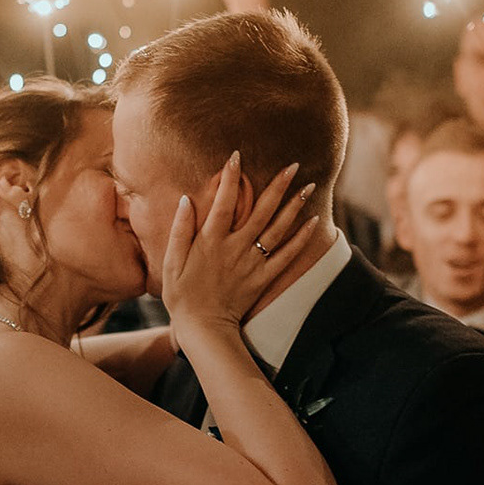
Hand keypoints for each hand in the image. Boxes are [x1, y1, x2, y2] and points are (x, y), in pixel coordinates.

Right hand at [161, 155, 318, 346]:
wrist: (204, 328)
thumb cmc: (183, 296)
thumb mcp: (171, 263)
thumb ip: (179, 230)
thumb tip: (186, 200)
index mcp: (211, 241)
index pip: (222, 203)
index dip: (229, 179)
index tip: (237, 156)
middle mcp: (235, 248)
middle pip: (261, 211)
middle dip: (277, 185)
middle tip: (293, 165)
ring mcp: (252, 263)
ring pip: (278, 229)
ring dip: (294, 206)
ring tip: (308, 185)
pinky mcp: (264, 277)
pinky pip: (287, 255)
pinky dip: (301, 238)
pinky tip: (312, 220)